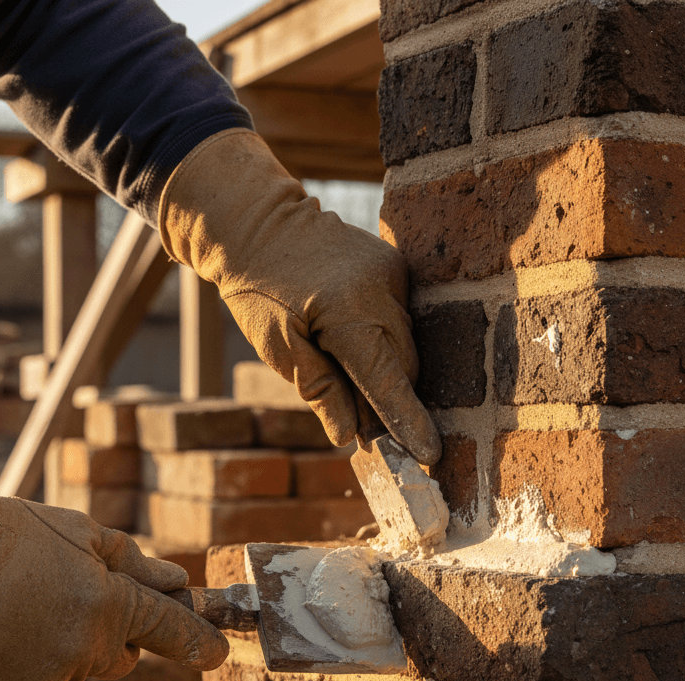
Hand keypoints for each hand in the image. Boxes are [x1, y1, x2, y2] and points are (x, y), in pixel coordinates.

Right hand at [0, 450, 228, 680]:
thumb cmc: (8, 536)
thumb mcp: (81, 533)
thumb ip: (136, 563)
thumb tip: (179, 581)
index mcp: (110, 607)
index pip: (169, 631)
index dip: (198, 642)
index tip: (219, 653)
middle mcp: (84, 651)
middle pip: (122, 658)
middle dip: (113, 635)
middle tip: (76, 598)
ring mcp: (45, 679)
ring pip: (76, 669)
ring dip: (65, 647)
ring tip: (24, 605)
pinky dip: (27, 663)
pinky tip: (2, 629)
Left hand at [159, 129, 441, 465]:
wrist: (255, 222)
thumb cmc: (258, 289)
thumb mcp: (279, 348)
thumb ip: (320, 391)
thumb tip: (351, 434)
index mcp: (349, 313)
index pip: (388, 381)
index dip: (408, 420)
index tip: (428, 453)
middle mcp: (382, 290)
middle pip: (403, 367)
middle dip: (390, 401)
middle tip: (365, 431)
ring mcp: (393, 273)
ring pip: (405, 345)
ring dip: (386, 371)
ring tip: (348, 380)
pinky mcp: (395, 265)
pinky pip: (400, 319)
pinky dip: (383, 341)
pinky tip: (350, 342)